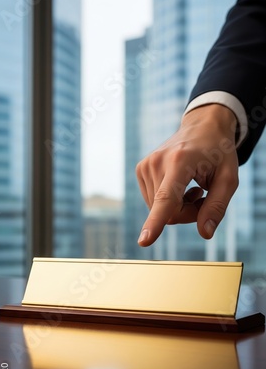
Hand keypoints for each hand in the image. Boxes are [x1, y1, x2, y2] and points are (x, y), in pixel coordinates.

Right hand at [136, 104, 238, 245]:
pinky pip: (154, 203)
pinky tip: (179, 185)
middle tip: (202, 194)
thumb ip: (217, 206)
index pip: (166, 198)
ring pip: (160, 211)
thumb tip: (205, 233)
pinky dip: (169, 201)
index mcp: (180, 162)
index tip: (144, 241)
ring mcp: (145, 166)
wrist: (202, 128)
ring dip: (179, 207)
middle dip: (188, 213)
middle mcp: (157, 162)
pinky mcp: (140, 170)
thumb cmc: (218, 153)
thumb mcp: (229, 178)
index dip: (155, 222)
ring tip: (191, 186)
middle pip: (169, 213)